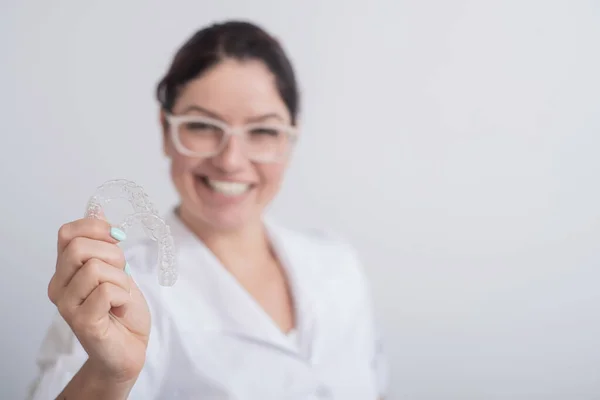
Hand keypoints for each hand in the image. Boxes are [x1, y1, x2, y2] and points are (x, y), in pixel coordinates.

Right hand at [48, 216, 150, 383]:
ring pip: (97, 268)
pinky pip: (108, 291)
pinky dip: (124, 296)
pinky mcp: (82, 322)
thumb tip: (97, 207)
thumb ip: (104, 242)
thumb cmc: (123, 310)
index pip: (68, 233)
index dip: (97, 227)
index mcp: (64, 271)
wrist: (129, 348)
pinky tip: (120, 310)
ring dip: (122, 280)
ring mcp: (67, 306)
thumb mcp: (117, 268)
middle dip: (113, 256)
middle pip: (80, 247)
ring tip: (121, 298)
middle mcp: (59, 287)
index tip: (117, 238)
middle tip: (121, 277)